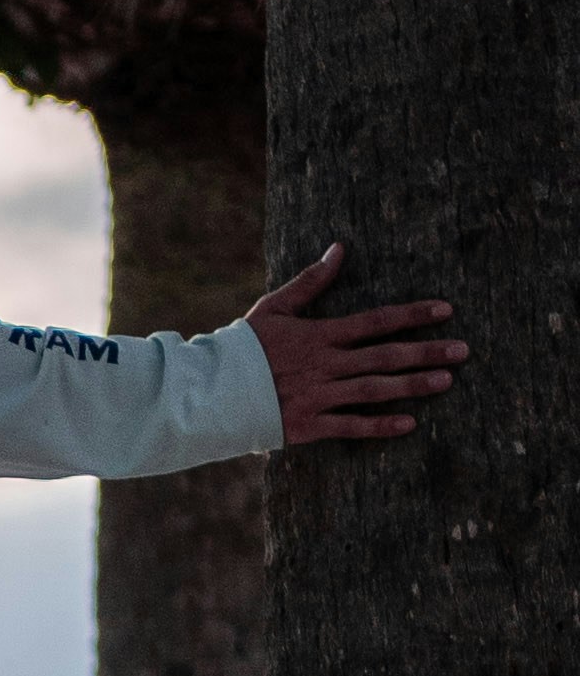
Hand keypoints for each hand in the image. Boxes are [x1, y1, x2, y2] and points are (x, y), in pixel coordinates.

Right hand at [251, 245, 469, 447]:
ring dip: (413, 385)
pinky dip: (380, 426)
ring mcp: (319, 396)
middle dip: (427, 351)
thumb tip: (339, 250)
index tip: (445, 310)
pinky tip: (409, 424)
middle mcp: (326, 365)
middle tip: (463, 350)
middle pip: (385, 355)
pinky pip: (351, 426)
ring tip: (447, 381)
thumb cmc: (243, 348)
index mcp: (320, 335)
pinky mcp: (310, 425)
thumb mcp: (274, 307)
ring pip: (376, 389)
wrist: (212, 392)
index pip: (376, 321)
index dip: (413, 314)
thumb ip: (310, 282)